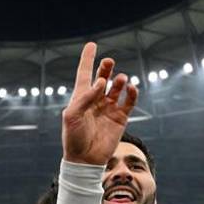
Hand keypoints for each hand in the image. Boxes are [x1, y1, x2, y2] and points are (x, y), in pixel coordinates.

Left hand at [61, 42, 137, 164]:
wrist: (85, 159)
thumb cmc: (73, 138)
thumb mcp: (71, 116)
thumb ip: (84, 97)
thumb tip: (100, 83)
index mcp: (81, 97)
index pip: (85, 73)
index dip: (88, 59)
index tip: (92, 44)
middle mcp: (95, 100)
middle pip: (103, 77)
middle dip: (106, 68)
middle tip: (109, 62)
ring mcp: (109, 108)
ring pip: (117, 88)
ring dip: (119, 80)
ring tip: (120, 79)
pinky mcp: (120, 118)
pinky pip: (128, 101)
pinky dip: (131, 93)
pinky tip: (130, 88)